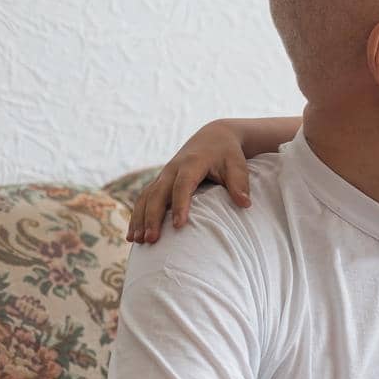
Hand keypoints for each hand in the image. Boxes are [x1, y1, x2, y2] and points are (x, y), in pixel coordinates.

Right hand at [127, 121, 250, 242]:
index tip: (178, 226)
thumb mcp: (237, 165)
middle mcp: (172, 169)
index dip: (180, 205)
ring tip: (137, 241)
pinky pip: (144, 199)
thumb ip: (240, 183)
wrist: (213, 137)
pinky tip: (133, 236)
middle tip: (152, 240)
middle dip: (152, 217)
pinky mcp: (160, 182)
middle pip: (158, 193)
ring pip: (146, 197)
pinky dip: (137, 216)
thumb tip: (245, 204)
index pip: (183, 185)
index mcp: (192, 163)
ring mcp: (163, 175)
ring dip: (139, 219)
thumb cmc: (227, 154)